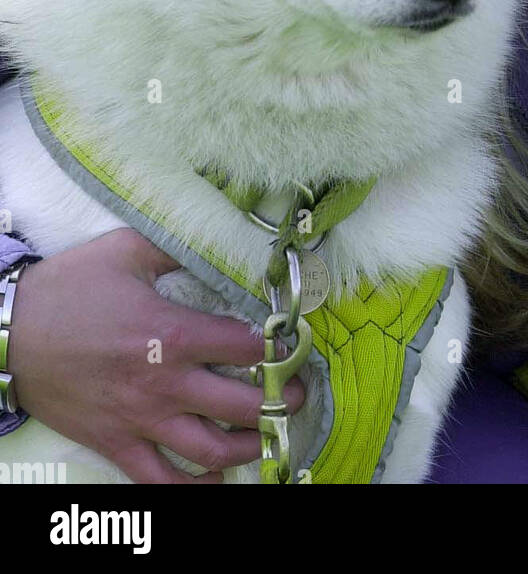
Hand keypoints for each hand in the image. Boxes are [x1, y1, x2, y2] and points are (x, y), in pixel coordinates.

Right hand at [8, 227, 306, 482]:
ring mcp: (140, 420)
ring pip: (210, 452)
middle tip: (297, 393)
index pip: (246, 347)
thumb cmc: (70, 289)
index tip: (295, 345)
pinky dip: (193, 489)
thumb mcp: (127, 249)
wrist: (12, 334)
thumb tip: (215, 240)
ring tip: (270, 436)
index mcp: (173, 333)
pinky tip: (217, 481)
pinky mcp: (115, 444)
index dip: (280, 347)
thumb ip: (177, 248)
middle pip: (242, 407)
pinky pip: (160, 482)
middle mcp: (164, 383)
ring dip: (250, 448)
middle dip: (281, 402)